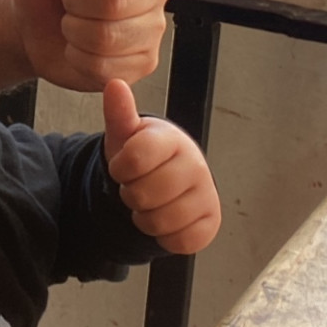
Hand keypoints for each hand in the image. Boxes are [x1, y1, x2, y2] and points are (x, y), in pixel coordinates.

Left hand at [10, 0, 170, 90]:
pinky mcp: (145, 62)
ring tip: (72, 22)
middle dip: (70, 4)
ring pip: (107, 38)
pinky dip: (80, 60)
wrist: (34, 25)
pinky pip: (108, 68)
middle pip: (111, 4)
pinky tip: (80, 47)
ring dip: (72, 33)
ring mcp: (154, 27)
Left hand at [102, 81, 219, 254]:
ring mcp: (207, 195)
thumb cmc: (144, 157)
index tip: (125, 165)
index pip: (134, 158)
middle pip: (143, 195)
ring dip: (145, 218)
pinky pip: (178, 241)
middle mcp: (196, 165)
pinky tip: (167, 219)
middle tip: (139, 186)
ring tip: (151, 203)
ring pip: (159, 221)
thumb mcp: (126, 135)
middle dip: (131, 195)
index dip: (120, 168)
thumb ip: (119, 113)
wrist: (166, 179)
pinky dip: (165, 237)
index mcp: (173, 140)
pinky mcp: (211, 223)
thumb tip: (114, 85)